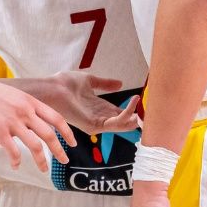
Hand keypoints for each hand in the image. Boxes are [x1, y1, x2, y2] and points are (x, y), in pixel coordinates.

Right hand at [0, 71, 73, 172]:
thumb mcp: (13, 94)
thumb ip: (24, 107)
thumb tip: (30, 121)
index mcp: (30, 101)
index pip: (56, 118)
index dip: (67, 132)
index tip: (73, 142)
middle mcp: (25, 112)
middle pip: (49, 134)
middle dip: (59, 150)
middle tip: (64, 160)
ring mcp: (13, 122)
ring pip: (35, 146)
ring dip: (42, 160)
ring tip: (44, 169)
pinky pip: (13, 151)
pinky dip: (17, 161)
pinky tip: (16, 165)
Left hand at [23, 72, 140, 134]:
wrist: (54, 88)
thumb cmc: (65, 84)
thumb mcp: (90, 81)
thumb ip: (106, 84)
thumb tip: (120, 83)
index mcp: (99, 108)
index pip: (120, 112)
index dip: (133, 109)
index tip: (146, 104)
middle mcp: (99, 117)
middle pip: (124, 122)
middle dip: (138, 117)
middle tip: (152, 110)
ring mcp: (97, 123)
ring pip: (122, 125)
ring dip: (135, 116)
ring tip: (143, 107)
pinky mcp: (94, 125)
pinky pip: (116, 123)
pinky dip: (127, 115)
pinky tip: (134, 104)